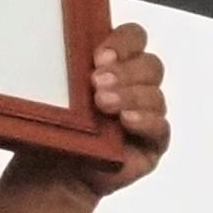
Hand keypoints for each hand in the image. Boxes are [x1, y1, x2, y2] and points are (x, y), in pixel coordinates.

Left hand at [16, 21, 169, 198]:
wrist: (52, 173)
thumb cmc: (54, 128)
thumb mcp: (52, 91)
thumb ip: (62, 65)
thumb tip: (55, 44)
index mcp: (114, 64)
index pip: (134, 39)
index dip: (123, 42)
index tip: (99, 56)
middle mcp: (134, 86)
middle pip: (150, 65)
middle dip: (125, 71)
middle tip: (97, 82)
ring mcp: (147, 115)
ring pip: (155, 95)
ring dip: (130, 95)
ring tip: (103, 104)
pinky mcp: (152, 144)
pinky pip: (161, 127)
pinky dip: (145, 120)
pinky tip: (126, 121)